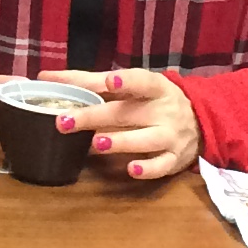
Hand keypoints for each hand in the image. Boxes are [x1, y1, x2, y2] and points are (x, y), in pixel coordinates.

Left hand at [45, 66, 198, 180]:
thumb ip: (92, 82)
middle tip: (65, 121)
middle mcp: (163, 111)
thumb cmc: (153, 100)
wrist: (201, 121)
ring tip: (96, 143)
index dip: (126, 81)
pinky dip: (147, 169)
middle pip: (128, 113)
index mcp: (154, 87)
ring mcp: (170, 136)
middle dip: (95, 117)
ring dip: (121, 142)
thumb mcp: (133, 85)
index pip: (141, 81)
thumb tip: (45, 78)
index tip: (109, 80)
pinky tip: (130, 170)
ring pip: (146, 139)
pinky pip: (162, 166)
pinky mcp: (174, 159)